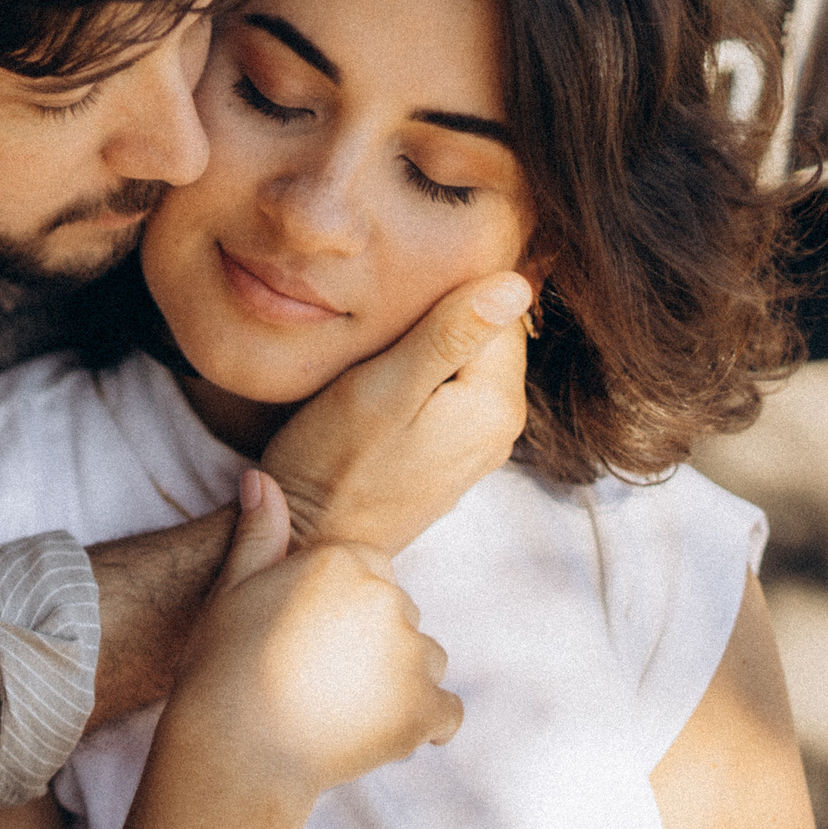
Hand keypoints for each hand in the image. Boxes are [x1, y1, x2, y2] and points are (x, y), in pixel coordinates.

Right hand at [159, 470, 460, 799]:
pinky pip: (446, 713)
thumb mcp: (230, 591)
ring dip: (397, 681)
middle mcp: (388, 600)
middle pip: (398, 616)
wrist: (234, 750)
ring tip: (341, 708)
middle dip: (370, 643)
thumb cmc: (221, 667)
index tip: (303, 638)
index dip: (336, 608)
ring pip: (424, 660)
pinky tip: (379, 733)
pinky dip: (423, 724)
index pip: (369, 574)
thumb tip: (259, 478)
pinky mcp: (424, 710)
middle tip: (316, 678)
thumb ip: (258, 534)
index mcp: (344, 562)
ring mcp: (412, 657)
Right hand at [262, 273, 532, 554]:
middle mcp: (502, 430)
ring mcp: (478, 449)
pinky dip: (421, 388)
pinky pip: (450, 400)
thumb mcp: (383, 388)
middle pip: (486, 341)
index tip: (392, 318)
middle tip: (377, 342)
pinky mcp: (451, 461)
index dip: (444, 299)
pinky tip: (381, 401)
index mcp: (496, 405)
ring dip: (425, 357)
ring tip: (375, 370)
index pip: (498, 313)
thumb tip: (517, 285)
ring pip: (466, 369)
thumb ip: (448, 335)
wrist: (310, 543)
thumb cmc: (332, 464)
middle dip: (438, 328)